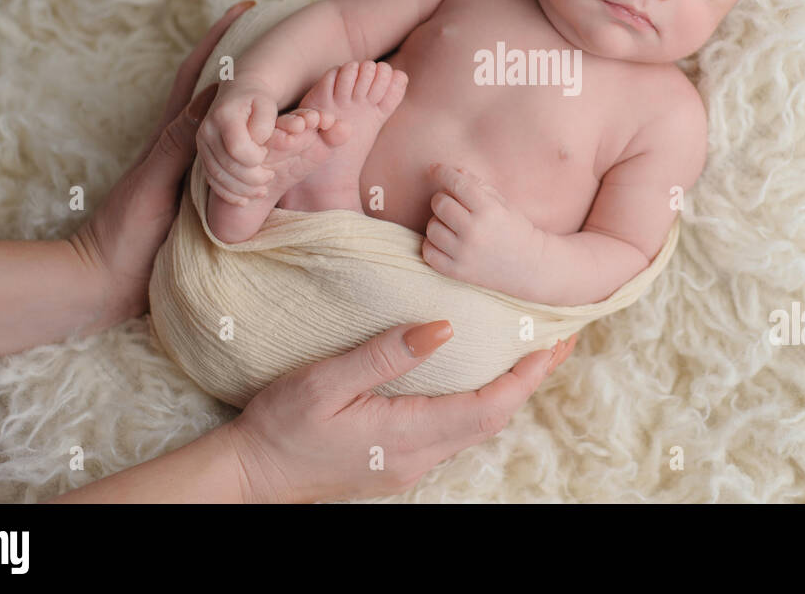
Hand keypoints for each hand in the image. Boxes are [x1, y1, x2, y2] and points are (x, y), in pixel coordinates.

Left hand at [67, 0, 255, 326]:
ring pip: (233, 128)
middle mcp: (186, 148)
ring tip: (294, 86)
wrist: (103, 283)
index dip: (220, 40)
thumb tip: (215, 97)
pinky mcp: (202, 200)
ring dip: (259, 105)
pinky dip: (257, 147)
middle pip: (220, 94)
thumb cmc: (123, 234)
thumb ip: (180, 142)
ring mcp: (194, 173)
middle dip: (248, 62)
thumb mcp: (154, 182)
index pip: (199, 77)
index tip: (245, 9)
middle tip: (283, 39)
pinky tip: (277, 148)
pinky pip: (238, 164)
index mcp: (174, 137)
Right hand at [195, 79, 283, 205]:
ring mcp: (202, 144)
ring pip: (218, 176)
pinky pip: (212, 180)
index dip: (256, 158)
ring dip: (241, 190)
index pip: (238, 149)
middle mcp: (207, 131)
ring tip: (262, 192)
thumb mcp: (267, 104)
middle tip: (270, 178)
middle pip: (227, 166)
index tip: (267, 154)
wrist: (239, 94)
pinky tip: (243, 201)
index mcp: (224, 116)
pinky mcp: (203, 155)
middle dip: (252, 178)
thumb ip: (265, 121)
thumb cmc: (258, 101)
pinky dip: (228, 194)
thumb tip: (258, 142)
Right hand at [224, 321, 578, 502]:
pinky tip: (478, 376)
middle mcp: (417, 456)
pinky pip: (454, 430)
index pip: (488, 406)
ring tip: (527, 351)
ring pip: (476, 426)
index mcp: (405, 435)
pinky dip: (479, 400)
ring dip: (507, 390)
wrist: (248, 476)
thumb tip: (444, 328)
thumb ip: (384, 354)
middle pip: (492, 418)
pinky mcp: (397, 462)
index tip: (553, 342)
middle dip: (529, 379)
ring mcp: (409, 464)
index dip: (526, 375)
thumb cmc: (279, 426)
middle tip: (556, 338)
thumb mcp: (324, 381)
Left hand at [421, 163, 547, 298]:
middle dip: (442, 199)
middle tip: (452, 203)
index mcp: (489, 210)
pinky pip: (428, 252)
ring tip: (451, 225)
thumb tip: (454, 171)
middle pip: (440, 204)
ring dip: (438, 222)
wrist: (530, 267)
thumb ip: (479, 185)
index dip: (442, 173)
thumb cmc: (515, 229)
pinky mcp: (457, 271)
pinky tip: (445, 242)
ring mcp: (464, 253)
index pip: (457, 184)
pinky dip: (432, 244)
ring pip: (432, 227)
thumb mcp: (502, 203)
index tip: (434, 169)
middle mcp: (475, 231)